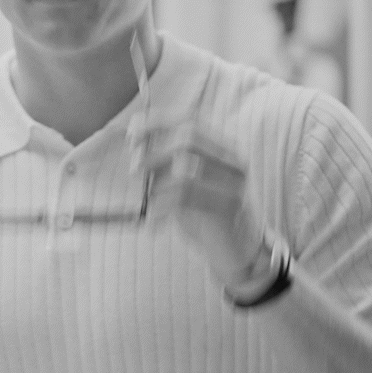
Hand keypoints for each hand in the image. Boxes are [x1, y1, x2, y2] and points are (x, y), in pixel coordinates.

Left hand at [128, 112, 268, 290]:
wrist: (240, 251)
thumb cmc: (209, 214)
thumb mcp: (191, 182)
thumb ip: (171, 162)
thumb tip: (136, 144)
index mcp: (225, 147)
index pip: (190, 120)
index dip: (157, 122)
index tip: (131, 132)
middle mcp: (234, 159)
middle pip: (188, 137)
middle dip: (154, 149)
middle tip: (134, 168)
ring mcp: (235, 183)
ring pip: (186, 166)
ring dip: (157, 181)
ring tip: (147, 198)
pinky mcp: (230, 207)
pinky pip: (187, 197)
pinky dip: (162, 206)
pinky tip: (153, 220)